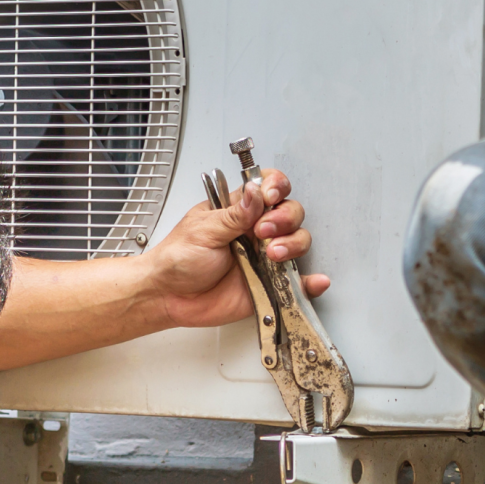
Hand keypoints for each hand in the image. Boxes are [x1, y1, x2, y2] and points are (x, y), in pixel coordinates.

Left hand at [144, 168, 329, 328]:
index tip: (268, 197)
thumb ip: (234, 214)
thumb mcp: (202, 230)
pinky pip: (298, 283)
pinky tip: (316, 280)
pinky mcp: (270, 284)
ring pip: (299, 241)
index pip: (268, 187)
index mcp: (238, 210)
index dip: (275, 187)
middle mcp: (256, 231)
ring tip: (272, 255)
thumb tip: (255, 192)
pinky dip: (311, 282)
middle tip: (262, 232)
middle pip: (290, 212)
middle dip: (284, 218)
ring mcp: (265, 257)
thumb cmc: (177, 260)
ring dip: (293, 244)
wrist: (168, 297)